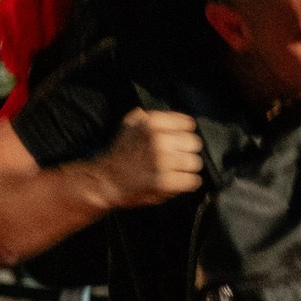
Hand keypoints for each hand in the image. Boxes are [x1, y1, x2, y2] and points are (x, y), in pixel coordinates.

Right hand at [88, 109, 204, 207]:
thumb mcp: (130, 124)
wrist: (105, 181)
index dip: (183, 133)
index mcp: (152, 123)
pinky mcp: (165, 182)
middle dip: (186, 150)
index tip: (177, 141)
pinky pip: (192, 180)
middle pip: (193, 143)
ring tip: (175, 170)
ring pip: (194, 162)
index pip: (187, 124)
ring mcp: (163, 162)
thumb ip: (151, 118)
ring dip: (186, 167)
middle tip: (176, 157)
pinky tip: (176, 181)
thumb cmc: (119, 153)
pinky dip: (187, 182)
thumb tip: (176, 119)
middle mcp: (159, 140)